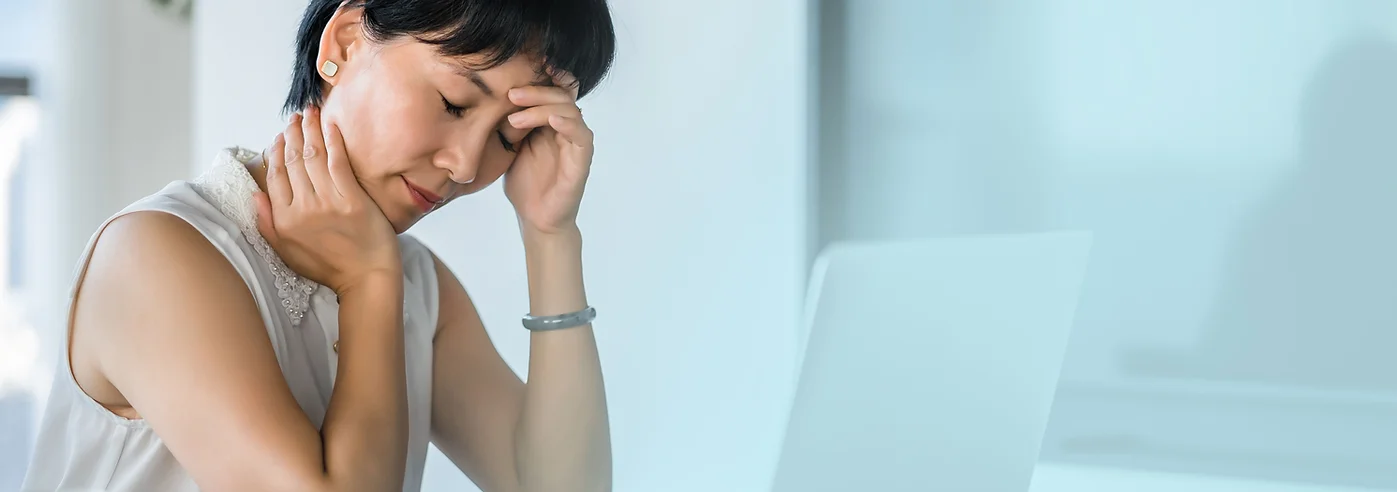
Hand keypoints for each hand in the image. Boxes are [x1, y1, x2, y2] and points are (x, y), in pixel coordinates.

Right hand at [254, 106, 401, 293]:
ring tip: (310, 112)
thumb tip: (255, 195)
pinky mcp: (352, 199)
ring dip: (310, 129)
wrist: (366, 278)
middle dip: (292, 133)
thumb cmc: (329, 267)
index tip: (280, 136)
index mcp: (284, 220)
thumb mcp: (287, 252)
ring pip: (313, 157)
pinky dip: (333, 141)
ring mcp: (327, 202)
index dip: (276, 151)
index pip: (275, 176)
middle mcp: (302, 208)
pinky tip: (330, 125)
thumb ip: (268, 223)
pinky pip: (338, 163)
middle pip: (292, 161)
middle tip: (295, 117)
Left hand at [503, 68, 592, 237]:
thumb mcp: (511, 146)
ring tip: (515, 117)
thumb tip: (491, 96)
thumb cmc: (525, 184)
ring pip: (569, 109)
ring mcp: (576, 143)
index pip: (555, 89)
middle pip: (561, 94)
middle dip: (536, 89)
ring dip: (543, 106)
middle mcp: (567, 128)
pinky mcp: (582, 160)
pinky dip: (567, 122)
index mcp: (552, 122)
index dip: (544, 75)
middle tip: (511, 93)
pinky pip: (581, 135)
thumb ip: (510, 122)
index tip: (523, 66)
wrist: (536, 219)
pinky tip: (550, 120)